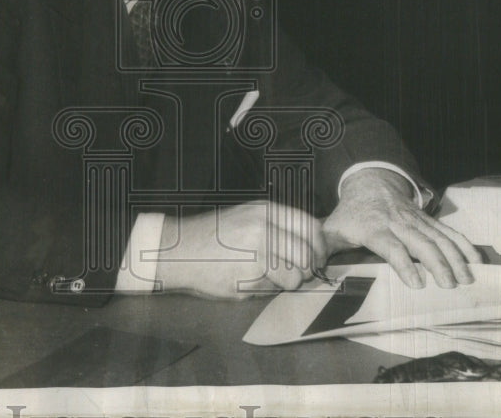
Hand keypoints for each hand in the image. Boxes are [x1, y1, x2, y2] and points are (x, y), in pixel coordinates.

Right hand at [154, 202, 325, 297]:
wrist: (180, 250)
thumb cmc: (213, 237)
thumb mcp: (246, 216)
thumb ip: (276, 225)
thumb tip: (311, 243)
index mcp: (264, 211)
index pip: (310, 226)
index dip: (320, 246)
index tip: (319, 256)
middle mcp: (263, 228)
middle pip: (307, 254)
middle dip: (308, 268)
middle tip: (300, 273)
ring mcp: (256, 253)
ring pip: (295, 276)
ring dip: (288, 282)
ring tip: (269, 278)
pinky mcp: (248, 277)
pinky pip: (273, 289)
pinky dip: (266, 290)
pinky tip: (250, 281)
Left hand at [322, 168, 481, 288]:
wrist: (370, 182)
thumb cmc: (351, 213)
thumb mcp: (333, 226)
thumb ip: (321, 245)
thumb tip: (307, 263)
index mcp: (374, 227)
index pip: (391, 246)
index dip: (404, 264)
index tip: (417, 283)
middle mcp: (398, 222)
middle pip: (421, 242)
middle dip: (437, 264)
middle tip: (450, 285)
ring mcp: (417, 220)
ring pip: (439, 237)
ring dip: (455, 257)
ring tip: (467, 278)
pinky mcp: (428, 220)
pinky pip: (449, 232)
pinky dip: (465, 245)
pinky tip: (477, 261)